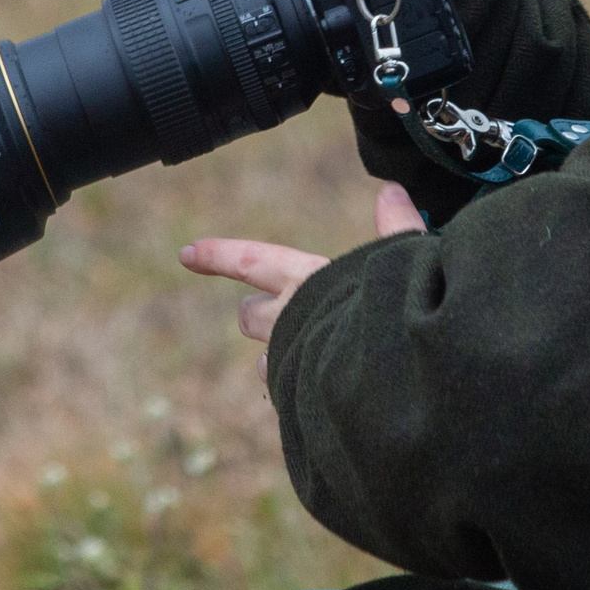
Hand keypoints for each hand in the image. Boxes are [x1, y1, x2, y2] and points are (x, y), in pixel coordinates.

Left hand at [181, 183, 428, 378]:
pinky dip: (302, 393)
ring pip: (267, 362)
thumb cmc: (394, 315)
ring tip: (321, 360)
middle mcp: (286, 319)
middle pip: (249, 317)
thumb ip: (397, 227)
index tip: (186, 253)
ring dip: (283, 359)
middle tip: (283, 317)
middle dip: (258, 317)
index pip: (251, 261)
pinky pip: (287, 397)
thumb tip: (391, 189)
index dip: (219, 255)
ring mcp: (288, 363)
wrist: (392, 388)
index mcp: (306, 279)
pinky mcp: (295, 400)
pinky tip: (331, 394)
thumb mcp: (403, 262)